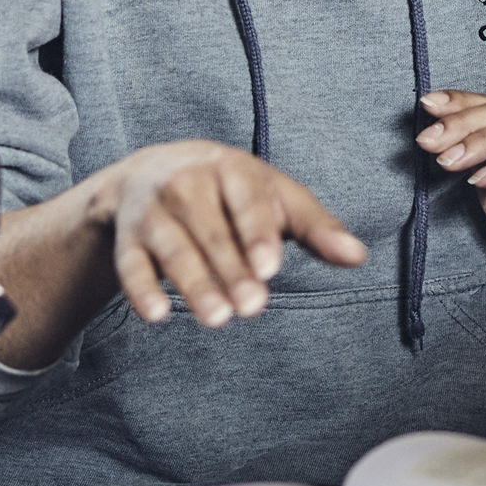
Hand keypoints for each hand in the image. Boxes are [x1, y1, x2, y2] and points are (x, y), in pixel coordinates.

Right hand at [86, 140, 367, 325]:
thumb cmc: (229, 191)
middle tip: (252, 306)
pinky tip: (156, 314)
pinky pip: (131, 264)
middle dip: (231, 270)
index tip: (270, 268)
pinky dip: (140, 289)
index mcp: (230, 168)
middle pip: (212, 231)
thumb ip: (315, 226)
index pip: (247, 200)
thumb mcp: (274, 196)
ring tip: (217, 318)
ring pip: (174, 249)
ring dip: (194, 283)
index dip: (258, 233)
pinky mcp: (128, 239)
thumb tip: (357, 256)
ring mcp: (153, 211)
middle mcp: (187, 183)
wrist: (149, 172)